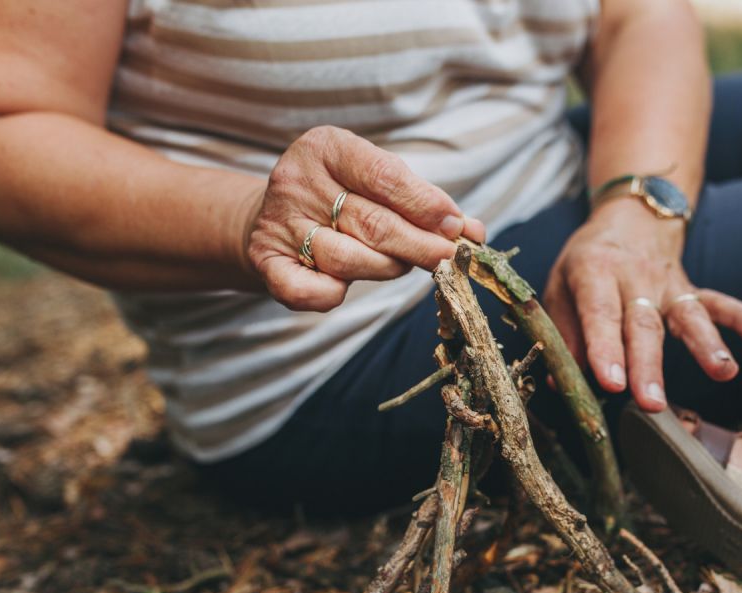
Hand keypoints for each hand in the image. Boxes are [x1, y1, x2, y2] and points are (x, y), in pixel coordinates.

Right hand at [241, 126, 484, 310]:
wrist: (270, 214)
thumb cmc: (340, 195)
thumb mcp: (376, 180)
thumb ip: (422, 202)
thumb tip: (475, 232)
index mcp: (326, 148)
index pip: (385, 177)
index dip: (427, 206)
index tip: (458, 226)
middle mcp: (297, 182)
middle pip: (374, 224)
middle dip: (421, 245)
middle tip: (449, 258)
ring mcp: (279, 223)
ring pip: (349, 259)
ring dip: (387, 269)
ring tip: (401, 264)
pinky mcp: (266, 261)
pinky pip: (308, 291)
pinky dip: (332, 295)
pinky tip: (343, 288)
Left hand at [542, 199, 741, 410]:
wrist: (630, 217)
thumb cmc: (588, 261)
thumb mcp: (560, 286)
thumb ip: (564, 332)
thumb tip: (562, 381)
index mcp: (595, 272)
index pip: (601, 314)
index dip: (604, 349)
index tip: (611, 383)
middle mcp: (635, 278)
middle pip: (644, 325)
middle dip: (649, 365)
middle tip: (652, 402)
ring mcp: (668, 285)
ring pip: (687, 316)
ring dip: (706, 345)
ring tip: (724, 372)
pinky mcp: (690, 290)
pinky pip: (718, 303)